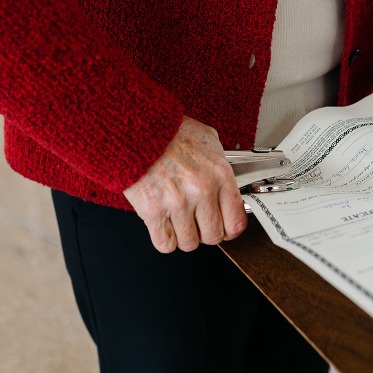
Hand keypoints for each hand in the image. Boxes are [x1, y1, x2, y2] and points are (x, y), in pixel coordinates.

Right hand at [123, 116, 247, 252]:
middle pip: (213, 237)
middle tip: (197, 223)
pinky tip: (163, 226)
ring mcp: (178, 204)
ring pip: (189, 243)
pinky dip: (164, 240)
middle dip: (205, 233)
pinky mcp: (153, 212)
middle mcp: (201, 191)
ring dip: (184, 236)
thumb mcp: (208, 140)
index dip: (229, 229)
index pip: (236, 221)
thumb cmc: (170, 132)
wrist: (137, 128)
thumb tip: (229, 184)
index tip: (224, 227)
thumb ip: (221, 165)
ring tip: (178, 221)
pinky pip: (165, 244)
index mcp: (219, 175)